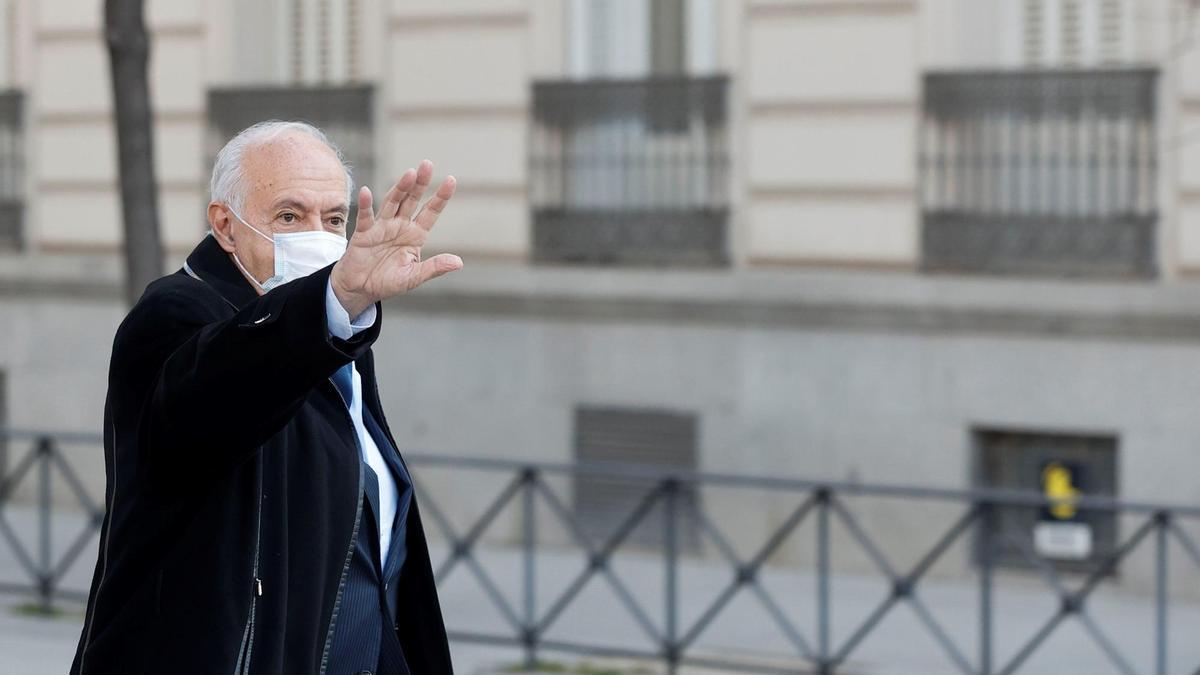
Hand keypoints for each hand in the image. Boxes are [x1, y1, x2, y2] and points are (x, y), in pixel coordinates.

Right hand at [330, 160, 462, 317]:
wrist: (360, 289)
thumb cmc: (388, 282)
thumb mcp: (414, 277)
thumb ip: (434, 268)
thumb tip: (458, 262)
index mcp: (415, 235)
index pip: (431, 211)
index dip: (440, 197)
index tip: (451, 179)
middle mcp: (400, 226)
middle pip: (412, 200)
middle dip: (420, 183)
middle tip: (427, 164)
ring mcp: (382, 227)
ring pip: (392, 202)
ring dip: (400, 188)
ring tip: (409, 174)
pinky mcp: (364, 233)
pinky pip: (366, 217)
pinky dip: (365, 204)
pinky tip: (366, 191)